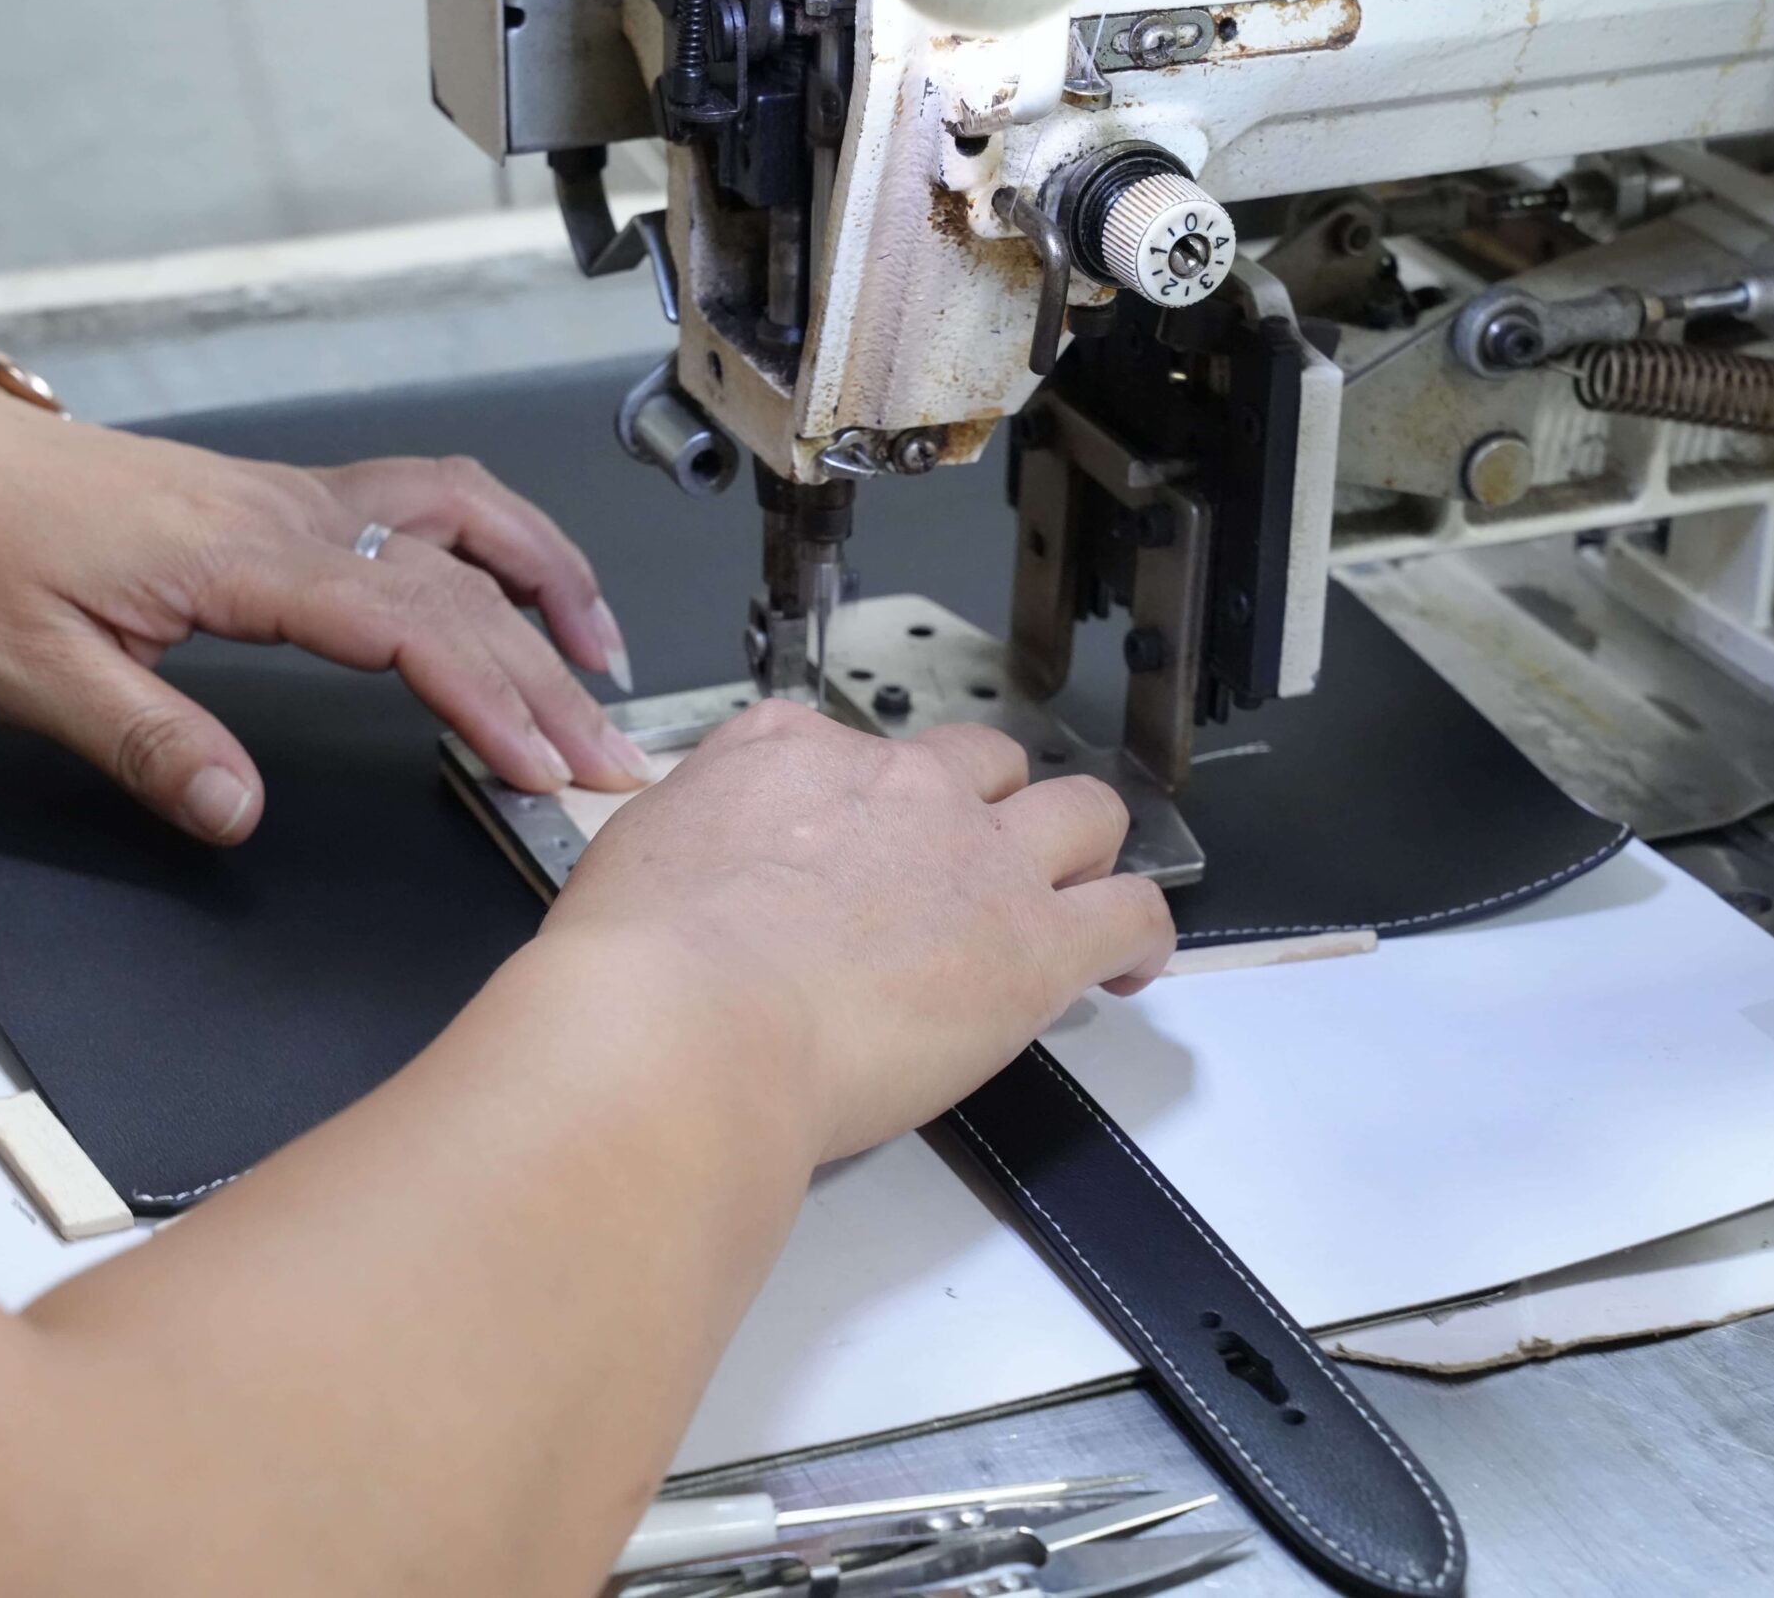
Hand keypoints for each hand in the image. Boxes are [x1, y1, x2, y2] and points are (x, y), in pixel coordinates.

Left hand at [0, 383, 652, 841]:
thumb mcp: (32, 673)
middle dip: (550, 678)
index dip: (487, 697)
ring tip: (606, 663)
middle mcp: (295, 514)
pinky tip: (522, 588)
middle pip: (463, 586)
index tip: (541, 765)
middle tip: (610, 761)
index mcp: (244, 559)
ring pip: (466, 521)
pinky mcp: (293, 499)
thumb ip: (147, 741)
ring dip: (550, 583)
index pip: (407, 625)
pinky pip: (432, 504)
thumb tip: (238, 812)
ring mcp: (301, 498)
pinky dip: (502, 545)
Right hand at [539, 702, 1176, 1160]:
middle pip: (984, 763)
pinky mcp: (1032, 943)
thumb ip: (687, 835)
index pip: (858, 748)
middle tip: (976, 867)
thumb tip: (695, 859)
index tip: (865, 846)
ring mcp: (977, 858)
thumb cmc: (637, 966)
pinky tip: (1129, 968)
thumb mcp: (632, 852)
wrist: (680, 1025)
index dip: (871, 801)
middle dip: (988, 806)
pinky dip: (1141, 935)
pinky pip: (1130, 912)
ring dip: (1082, 849)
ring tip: (1074, 894)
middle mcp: (899, 787)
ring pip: (1081, 813)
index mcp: (794, 754)